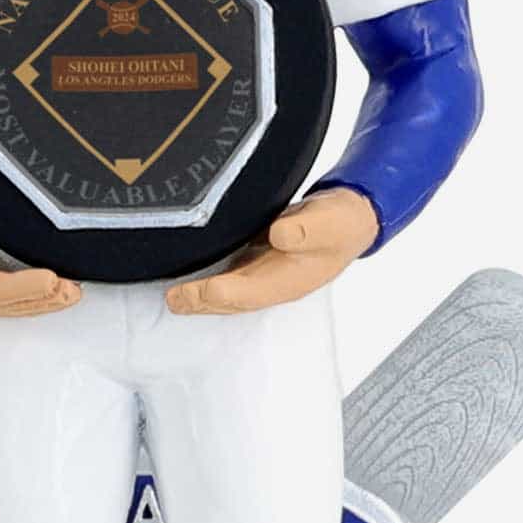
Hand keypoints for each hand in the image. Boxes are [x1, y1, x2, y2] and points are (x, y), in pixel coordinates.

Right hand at [0, 197, 81, 317]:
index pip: (0, 291)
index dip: (28, 286)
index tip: (53, 277)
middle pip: (13, 305)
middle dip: (46, 300)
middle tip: (74, 291)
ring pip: (13, 306)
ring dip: (42, 302)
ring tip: (69, 294)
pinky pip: (7, 300)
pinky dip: (29, 297)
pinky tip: (46, 291)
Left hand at [164, 188, 377, 315]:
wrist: (349, 220)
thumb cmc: (340, 223)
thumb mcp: (330, 221)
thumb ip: (307, 229)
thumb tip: (280, 235)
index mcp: (290, 281)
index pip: (248, 292)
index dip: (220, 293)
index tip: (196, 291)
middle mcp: (274, 284)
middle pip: (233, 299)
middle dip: (202, 302)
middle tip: (173, 300)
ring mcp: (266, 275)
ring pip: (230, 292)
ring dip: (203, 297)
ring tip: (175, 297)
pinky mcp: (259, 262)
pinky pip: (231, 277)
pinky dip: (211, 281)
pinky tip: (193, 275)